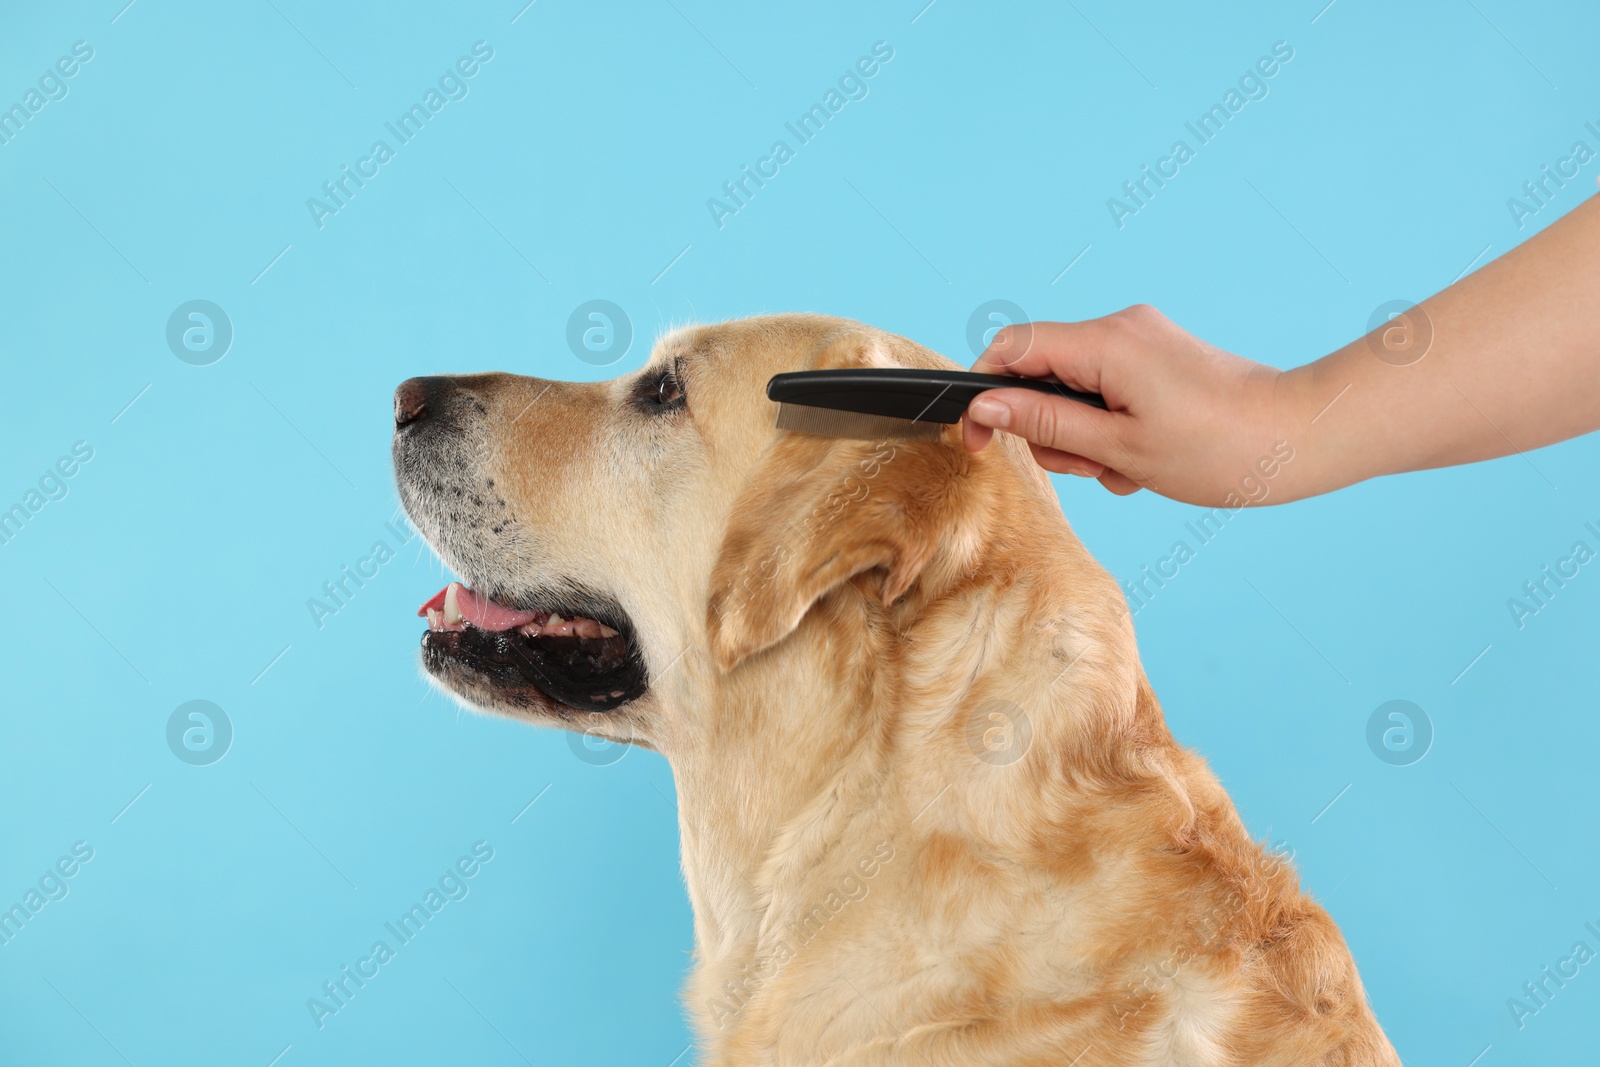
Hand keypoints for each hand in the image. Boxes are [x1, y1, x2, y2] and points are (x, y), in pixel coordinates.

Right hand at [962, 306, 1298, 506]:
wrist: (1299, 438)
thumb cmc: (1219, 449)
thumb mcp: (1119, 447)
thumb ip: (1046, 423)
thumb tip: (986, 405)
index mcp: (1107, 343)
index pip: (1013, 347)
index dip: (985, 394)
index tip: (981, 442)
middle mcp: (1122, 329)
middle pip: (1041, 372)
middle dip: (1050, 428)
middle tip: (1090, 466)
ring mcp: (1143, 341)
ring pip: (1074, 388)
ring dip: (1084, 436)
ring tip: (1125, 467)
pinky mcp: (1159, 358)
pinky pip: (1108, 391)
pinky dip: (1111, 429)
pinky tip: (1143, 459)